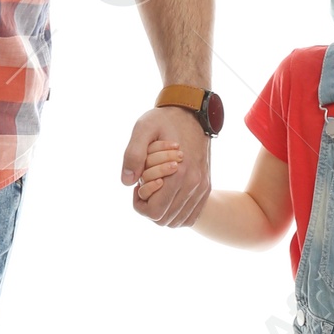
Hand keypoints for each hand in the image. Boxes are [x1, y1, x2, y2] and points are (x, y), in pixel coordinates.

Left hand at [121, 105, 210, 226]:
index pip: (154, 212)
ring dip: (162, 211)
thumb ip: (133, 154)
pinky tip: (167, 196)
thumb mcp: (142, 128)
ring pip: (178, 221)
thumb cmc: (165, 120)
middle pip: (164, 220)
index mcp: (179, 174)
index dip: (139, 203)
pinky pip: (191, 216)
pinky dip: (176, 213)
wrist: (192, 112)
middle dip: (149, 207)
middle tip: (145, 186)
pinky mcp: (206, 188)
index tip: (137, 184)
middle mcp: (194, 185)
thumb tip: (128, 182)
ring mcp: (202, 188)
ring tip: (157, 189)